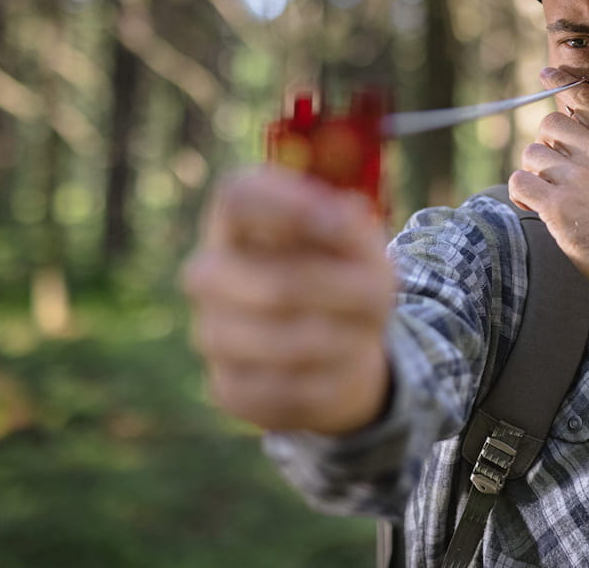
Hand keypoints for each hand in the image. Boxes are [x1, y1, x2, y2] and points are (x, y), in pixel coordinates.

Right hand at [181, 167, 395, 434]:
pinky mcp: (227, 387)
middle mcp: (210, 272)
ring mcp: (211, 332)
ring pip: (288, 343)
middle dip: (346, 295)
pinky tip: (341, 364)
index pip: (240, 199)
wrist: (337, 344)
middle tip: (379, 298)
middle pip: (277, 284)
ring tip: (364, 332)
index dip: (293, 209)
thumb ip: (350, 222)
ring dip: (345, 339)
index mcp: (237, 219)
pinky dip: (332, 378)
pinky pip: (288, 390)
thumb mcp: (360, 241)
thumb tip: (339, 215)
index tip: (343, 221)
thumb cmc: (344, 273)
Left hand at [509, 67, 588, 317]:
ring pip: (531, 155)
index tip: (547, 75)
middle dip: (546, 147)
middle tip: (555, 174)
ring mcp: (577, 178)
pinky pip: (521, 183)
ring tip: (549, 198)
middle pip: (549, 124)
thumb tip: (579, 126)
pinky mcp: (558, 206)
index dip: (561, 83)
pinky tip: (537, 208)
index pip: (585, 98)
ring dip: (534, 175)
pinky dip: (522, 195)